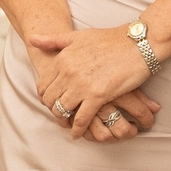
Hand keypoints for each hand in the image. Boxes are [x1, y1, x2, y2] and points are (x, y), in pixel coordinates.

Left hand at [28, 26, 154, 138]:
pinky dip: (78, 129)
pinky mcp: (98, 96)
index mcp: (62, 59)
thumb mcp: (78, 36)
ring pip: (62, 110)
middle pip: (50, 100)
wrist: (137, 43)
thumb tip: (32, 39)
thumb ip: (54, 40)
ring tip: (67, 125)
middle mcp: (68, 73)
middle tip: (59, 115)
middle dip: (52, 110)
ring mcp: (82, 85)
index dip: (45, 97)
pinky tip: (78, 134)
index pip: (43, 85)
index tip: (50, 102)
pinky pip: (81, 119)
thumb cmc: (110, 39)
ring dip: (63, 121)